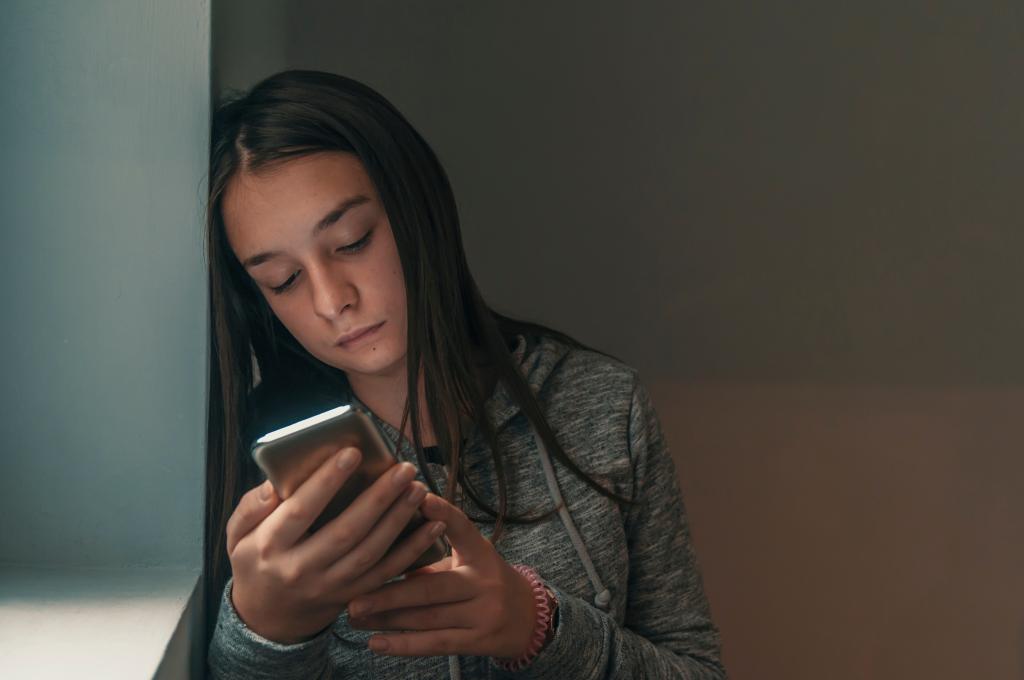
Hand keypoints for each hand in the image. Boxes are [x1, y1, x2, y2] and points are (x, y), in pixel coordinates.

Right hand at [225, 447, 446, 643]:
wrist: (269, 617)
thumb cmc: (256, 561)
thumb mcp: (237, 535)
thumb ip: (251, 507)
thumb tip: (276, 483)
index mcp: (271, 547)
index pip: (301, 510)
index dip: (327, 481)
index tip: (352, 453)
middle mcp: (302, 569)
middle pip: (346, 531)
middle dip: (379, 498)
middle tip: (403, 468)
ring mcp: (331, 586)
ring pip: (372, 552)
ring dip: (399, 519)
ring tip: (417, 488)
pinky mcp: (354, 595)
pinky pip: (388, 573)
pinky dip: (413, 550)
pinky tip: (432, 525)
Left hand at [347, 492, 537, 658]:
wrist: (529, 618)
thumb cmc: (485, 581)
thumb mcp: (469, 562)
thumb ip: (432, 558)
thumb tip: (382, 552)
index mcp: (481, 554)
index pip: (463, 529)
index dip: (443, 514)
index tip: (419, 498)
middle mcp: (484, 582)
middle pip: (432, 588)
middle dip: (389, 593)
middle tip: (353, 596)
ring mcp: (484, 613)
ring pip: (428, 618)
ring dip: (386, 619)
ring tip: (353, 617)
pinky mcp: (479, 641)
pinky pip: (435, 643)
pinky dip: (404, 645)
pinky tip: (376, 644)